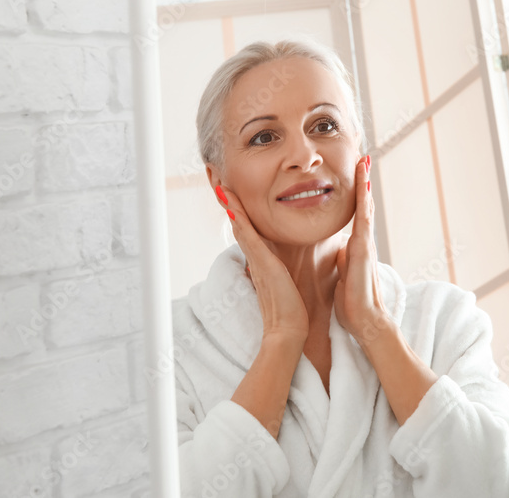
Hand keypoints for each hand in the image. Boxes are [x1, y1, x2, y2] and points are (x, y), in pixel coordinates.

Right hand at [215, 184, 309, 340]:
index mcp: (262, 260)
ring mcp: (256, 261)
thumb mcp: (285, 283)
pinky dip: (239, 222)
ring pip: (240, 226)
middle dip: (227, 200)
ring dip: (229, 205)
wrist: (289, 332)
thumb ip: (278, 272)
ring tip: (219, 183)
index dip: (238, 209)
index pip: (247, 228)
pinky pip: (248, 239)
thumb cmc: (292, 310)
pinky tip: (233, 206)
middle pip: (238, 222)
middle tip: (216, 178)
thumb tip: (271, 266)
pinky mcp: (262, 265)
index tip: (230, 190)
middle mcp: (255, 258)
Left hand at [334, 155, 391, 346]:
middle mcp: (362, 242)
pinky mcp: (363, 250)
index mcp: (355, 247)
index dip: (356, 194)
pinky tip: (364, 186)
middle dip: (364, 181)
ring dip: (366, 184)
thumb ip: (341, 260)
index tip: (354, 173)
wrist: (365, 322)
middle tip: (363, 158)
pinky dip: (365, 202)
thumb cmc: (353, 302)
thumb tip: (337, 250)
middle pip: (364, 205)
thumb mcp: (342, 274)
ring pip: (366, 208)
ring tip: (364, 162)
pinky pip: (364, 221)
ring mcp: (365, 244)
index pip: (355, 215)